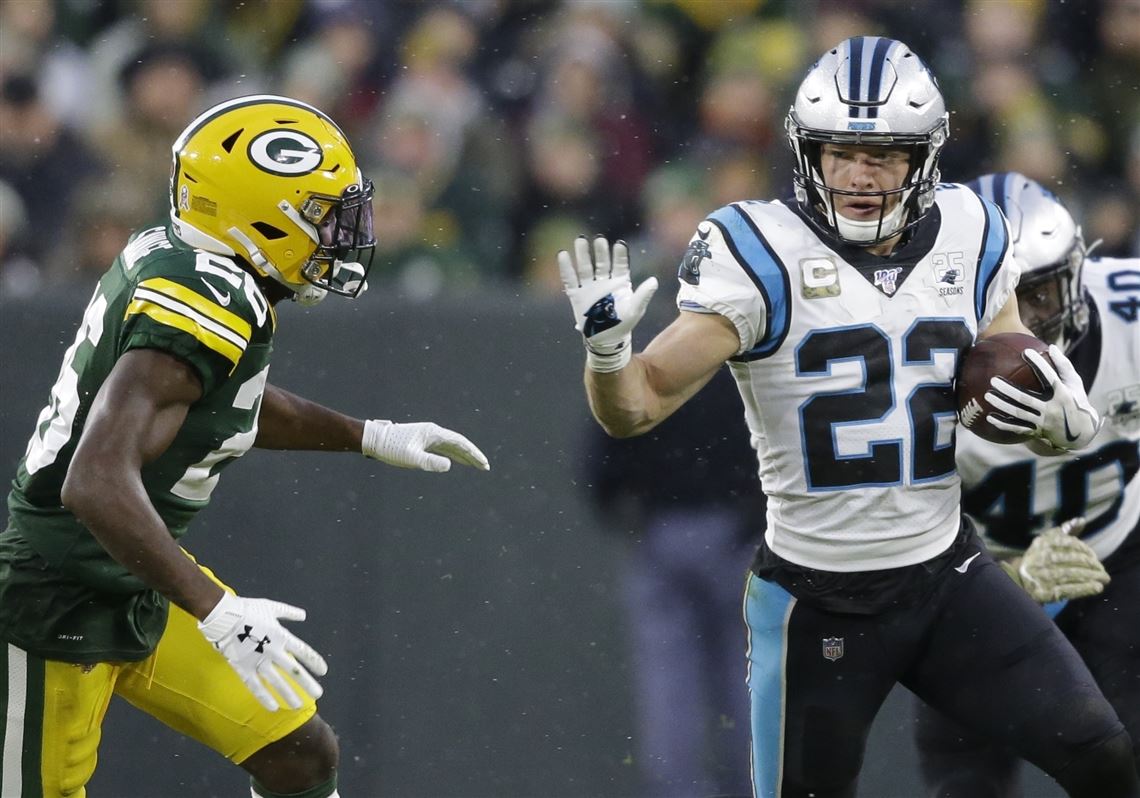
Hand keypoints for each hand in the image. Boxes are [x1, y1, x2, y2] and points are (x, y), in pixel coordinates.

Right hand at [198, 592, 327, 711]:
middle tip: (318, 694)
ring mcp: (257, 660)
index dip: (314, 661)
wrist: (223, 615)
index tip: (323, 671)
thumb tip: (303, 615)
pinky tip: (273, 707)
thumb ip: (289, 612)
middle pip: (293, 670)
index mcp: (281, 636)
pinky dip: (264, 697)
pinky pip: (255, 685)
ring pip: (276, 681)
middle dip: (307, 683)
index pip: (303, 651)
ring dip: (288, 694)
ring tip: (298, 705)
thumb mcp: (272, 607)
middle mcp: (272, 650)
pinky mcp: (242, 668)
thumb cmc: (248, 609)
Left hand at [362, 420, 489, 471]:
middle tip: (485, 467)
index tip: (483, 464)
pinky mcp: (423, 442)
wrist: (375, 440)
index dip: (474, 453)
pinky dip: (453, 455)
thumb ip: (430, 462)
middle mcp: (434, 433)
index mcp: (434, 433)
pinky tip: (456, 461)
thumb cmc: (392, 448)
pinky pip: (443, 449)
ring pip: (452, 446)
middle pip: (459, 444)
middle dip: (473, 456)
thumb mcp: (411, 458)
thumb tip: (449, 465)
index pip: (460, 443)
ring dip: (464, 456)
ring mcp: (428, 437)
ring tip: (476, 465)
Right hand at [557, 235, 657, 372]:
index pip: (620, 264)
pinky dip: (566, 268)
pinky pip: (570, 279)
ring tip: (581, 240)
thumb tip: (654, 281)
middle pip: (601, 262)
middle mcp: (604, 281)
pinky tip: (563, 255)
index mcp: (620, 282)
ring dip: (583, 255)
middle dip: (600, 251)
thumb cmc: (623, 324)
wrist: (606, 340)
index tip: (619, 244)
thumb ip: (643, 295)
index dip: (619, 255)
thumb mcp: (635, 310)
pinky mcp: (576, 295)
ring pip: (585, 267)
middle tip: (599, 239)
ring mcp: (590, 287)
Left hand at [985, 344, 1100, 449]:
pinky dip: (1003, 424)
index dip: (1039, 364)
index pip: (1049, 377)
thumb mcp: (1074, 383)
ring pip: (1018, 413)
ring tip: (987, 395)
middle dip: (1008, 390)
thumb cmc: (1075, 400)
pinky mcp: (1037, 431)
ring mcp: (1043, 422)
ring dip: (1002, 405)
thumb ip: (1063, 365)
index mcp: (1063, 395)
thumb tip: (1051, 346)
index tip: (1026, 352)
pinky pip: (1017, 428)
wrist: (1081, 430)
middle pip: (1026, 399)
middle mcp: (1052, 409)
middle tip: (993, 380)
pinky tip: (989, 417)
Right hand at [999, 518, 1109, 602]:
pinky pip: (1069, 590)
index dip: (1084, 550)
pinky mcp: (1046, 592)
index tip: (1094, 556)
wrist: (1020, 581)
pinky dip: (1084, 588)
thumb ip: (1064, 531)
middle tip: (1102, 570)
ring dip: (1091, 577)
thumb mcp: (1047, 542)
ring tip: (1104, 579)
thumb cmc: (1039, 558)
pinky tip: (1096, 587)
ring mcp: (1042, 576)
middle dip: (1091, 565)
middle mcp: (1040, 559)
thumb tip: (1081, 520)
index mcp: (1041, 544)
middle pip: (1072, 560)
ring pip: (1072, 574)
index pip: (1068, 543)